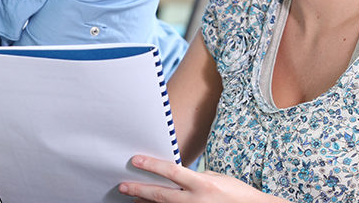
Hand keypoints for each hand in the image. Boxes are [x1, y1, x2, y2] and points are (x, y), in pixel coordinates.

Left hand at [118, 155, 277, 202]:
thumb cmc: (236, 193)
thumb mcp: (216, 178)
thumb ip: (194, 177)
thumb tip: (174, 176)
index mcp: (203, 184)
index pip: (171, 171)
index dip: (151, 165)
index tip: (135, 160)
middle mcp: (196, 201)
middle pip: (161, 195)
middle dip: (139, 190)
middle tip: (122, 186)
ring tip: (132, 198)